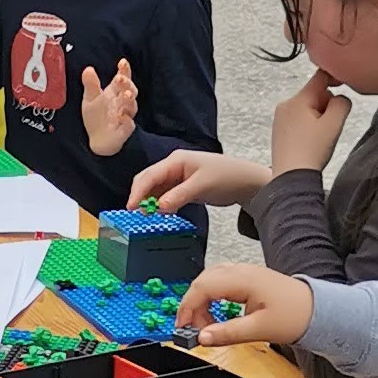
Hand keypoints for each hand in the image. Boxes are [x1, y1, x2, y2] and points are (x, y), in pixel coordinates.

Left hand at [80, 59, 138, 157]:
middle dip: (127, 84)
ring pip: (132, 106)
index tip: (122, 62)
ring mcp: (125, 116)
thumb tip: (88, 69)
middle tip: (120, 78)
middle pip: (130, 90)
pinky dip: (127, 121)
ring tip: (125, 95)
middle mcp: (122, 102)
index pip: (122, 79)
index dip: (124, 70)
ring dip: (130, 100)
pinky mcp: (124, 130)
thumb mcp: (90, 98)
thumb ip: (90, 84)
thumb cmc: (96, 116)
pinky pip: (129, 125)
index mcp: (114, 92)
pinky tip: (122, 116)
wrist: (97, 139)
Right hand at [128, 147, 268, 210]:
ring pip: (156, 188)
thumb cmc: (227, 177)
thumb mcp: (201, 187)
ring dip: (149, 201)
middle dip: (140, 196)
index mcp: (176, 160)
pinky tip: (158, 213)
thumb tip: (158, 208)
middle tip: (134, 215)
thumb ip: (178, 197)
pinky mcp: (183, 186)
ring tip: (144, 217)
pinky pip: (165, 194)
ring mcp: (178, 176)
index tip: (131, 208)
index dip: (138, 192)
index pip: (149, 175)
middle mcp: (174, 166)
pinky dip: (160, 204)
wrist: (247, 182)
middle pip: (148, 180)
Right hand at [176, 263, 313, 347]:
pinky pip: (221, 282)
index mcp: (242, 279)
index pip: (202, 287)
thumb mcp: (260, 330)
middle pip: (202, 281)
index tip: (182, 327)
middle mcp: (241, 271)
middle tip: (194, 330)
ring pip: (210, 280)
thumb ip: (228, 333)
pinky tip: (218, 313)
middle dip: (192, 305)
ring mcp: (245, 273)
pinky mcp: (249, 279)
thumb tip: (202, 338)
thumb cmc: (296, 315)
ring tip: (207, 325)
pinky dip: (212, 297)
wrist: (319, 311)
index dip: (187, 307)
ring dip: (202, 301)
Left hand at [270, 71, 352, 176]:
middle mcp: (285, 104)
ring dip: (318, 116)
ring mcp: (280, 116)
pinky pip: (298, 118)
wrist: (291, 176)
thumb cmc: (312, 151)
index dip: (336, 77)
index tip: (346, 84)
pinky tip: (310, 141)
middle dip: (326, 104)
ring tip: (319, 137)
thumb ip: (342, 103)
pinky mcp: (279, 129)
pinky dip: (308, 125)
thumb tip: (340, 97)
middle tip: (330, 125)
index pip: (320, 77)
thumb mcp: (334, 124)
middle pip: (314, 93)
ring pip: (307, 107)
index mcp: (298, 99)